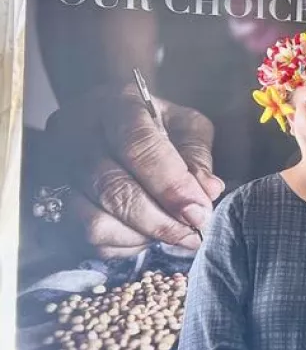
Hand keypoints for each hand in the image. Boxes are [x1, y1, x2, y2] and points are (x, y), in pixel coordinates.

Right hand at [43, 83, 223, 257]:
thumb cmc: (158, 125)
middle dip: (160, 220)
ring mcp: (60, 169)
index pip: (137, 145)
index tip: (198, 213)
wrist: (111, 126)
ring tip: (172, 234)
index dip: (170, 185)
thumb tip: (207, 190)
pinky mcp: (55, 200)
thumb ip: (197, 155)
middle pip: (113, 188)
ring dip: (142, 236)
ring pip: (95, 220)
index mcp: (115, 104)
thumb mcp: (186, 126)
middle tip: (193, 234)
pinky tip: (147, 234)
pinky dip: (125, 244)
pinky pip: (89, 238)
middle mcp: (77, 133)